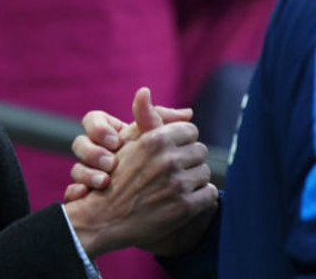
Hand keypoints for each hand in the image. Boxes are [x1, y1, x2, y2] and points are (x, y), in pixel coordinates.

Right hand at [63, 88, 216, 257]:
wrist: (105, 218)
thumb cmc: (117, 177)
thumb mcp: (128, 142)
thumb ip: (145, 117)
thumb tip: (156, 96)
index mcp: (156, 139)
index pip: (190, 130)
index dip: (181, 142)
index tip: (172, 152)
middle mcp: (168, 160)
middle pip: (200, 151)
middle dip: (189, 161)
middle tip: (174, 172)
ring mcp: (178, 185)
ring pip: (205, 173)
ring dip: (194, 180)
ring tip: (177, 187)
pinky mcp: (185, 207)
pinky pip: (210, 194)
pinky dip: (201, 198)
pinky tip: (184, 201)